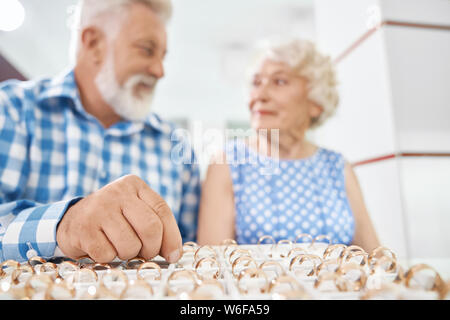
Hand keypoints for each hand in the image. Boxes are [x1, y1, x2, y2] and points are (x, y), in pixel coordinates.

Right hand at [56, 174, 181, 262]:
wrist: (71, 219)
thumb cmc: (112, 219)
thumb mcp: (135, 212)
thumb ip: (157, 226)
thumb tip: (174, 254)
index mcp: (134, 185)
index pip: (162, 210)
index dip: (171, 237)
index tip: (172, 255)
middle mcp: (117, 192)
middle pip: (150, 228)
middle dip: (151, 249)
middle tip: (144, 253)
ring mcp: (98, 208)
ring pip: (130, 245)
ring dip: (128, 254)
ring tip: (119, 247)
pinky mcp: (83, 227)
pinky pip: (107, 254)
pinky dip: (108, 258)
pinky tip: (101, 247)